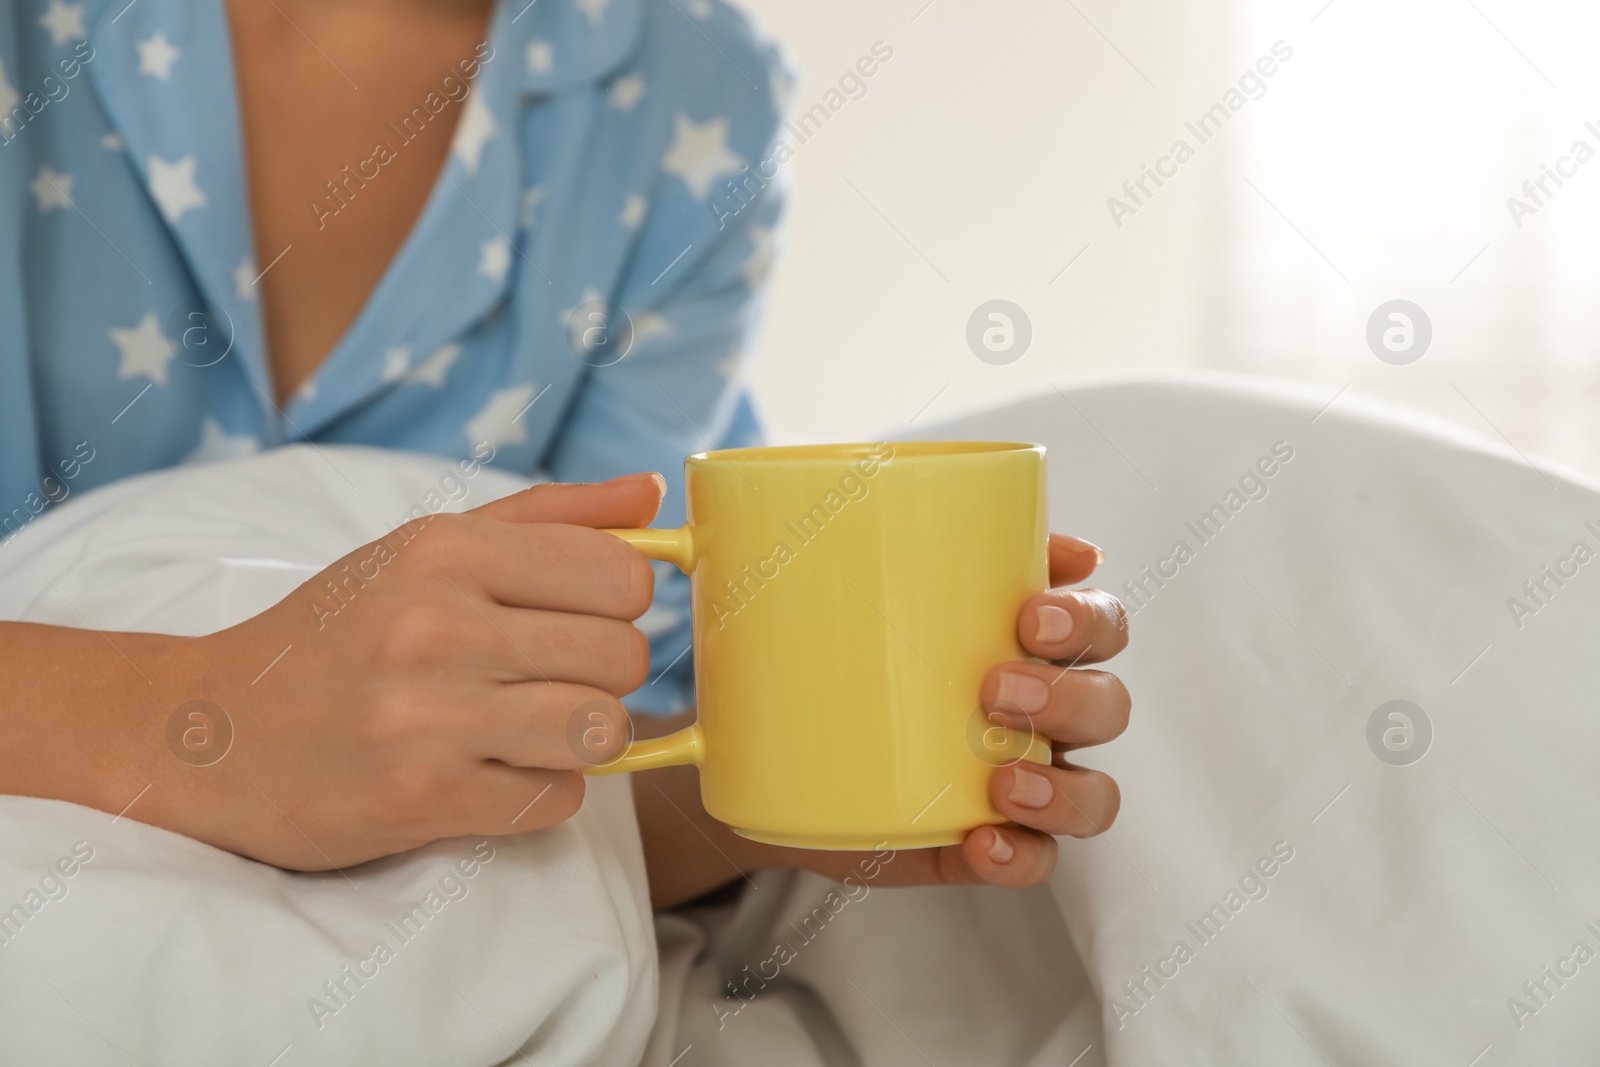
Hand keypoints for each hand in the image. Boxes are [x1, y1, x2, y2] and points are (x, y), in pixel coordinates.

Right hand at [157, 474, 663, 869]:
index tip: (579, 616)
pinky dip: (539, 791)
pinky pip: (557, 799)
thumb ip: (549, 516)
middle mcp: (437, 626)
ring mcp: (428, 717)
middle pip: (623, 657)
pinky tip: (490, 771)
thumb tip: (652, 497)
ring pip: (602, 730)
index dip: (619, 605)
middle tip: (545, 677)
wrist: (216, 735)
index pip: (623, 577)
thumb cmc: (338, 634)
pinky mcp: (421, 798)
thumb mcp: (425, 548)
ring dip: (580, 737)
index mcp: (446, 550)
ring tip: (526, 726)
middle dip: (601, 674)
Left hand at [634, 534, 1128, 905]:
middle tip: (996, 685)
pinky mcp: (976, 846)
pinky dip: (1024, 855)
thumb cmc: (816, 642)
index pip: (1098, 623)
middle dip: (1071, 695)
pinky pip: (1038, 863)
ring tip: (1002, 780)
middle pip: (1107, 703)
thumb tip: (895, 482)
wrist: (750, 740)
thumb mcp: (835, 577)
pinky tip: (982, 838)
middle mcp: (1034, 712)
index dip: (1088, 618)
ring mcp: (1014, 783)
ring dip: (1063, 784)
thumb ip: (866, 528)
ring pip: (1094, 791)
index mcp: (1019, 639)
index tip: (1027, 612)